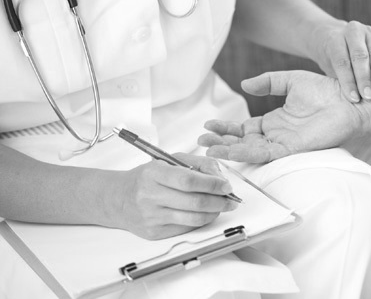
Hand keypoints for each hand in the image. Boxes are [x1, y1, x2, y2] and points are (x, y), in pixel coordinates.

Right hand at [108, 154, 237, 239]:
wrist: (118, 198)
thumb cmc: (147, 177)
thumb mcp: (169, 160)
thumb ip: (198, 164)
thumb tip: (220, 177)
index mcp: (153, 174)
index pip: (188, 180)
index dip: (212, 184)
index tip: (226, 186)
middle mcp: (150, 196)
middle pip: (194, 202)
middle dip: (219, 201)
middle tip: (230, 199)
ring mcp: (152, 217)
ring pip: (193, 218)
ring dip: (214, 213)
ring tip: (222, 206)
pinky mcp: (154, 233)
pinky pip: (186, 228)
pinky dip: (201, 221)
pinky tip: (206, 213)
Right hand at [198, 71, 363, 162]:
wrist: (348, 98)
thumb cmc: (326, 89)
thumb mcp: (290, 80)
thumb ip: (268, 82)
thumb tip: (245, 83)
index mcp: (274, 122)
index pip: (243, 130)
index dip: (225, 129)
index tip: (208, 126)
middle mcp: (276, 135)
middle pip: (242, 143)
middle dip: (221, 143)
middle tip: (201, 142)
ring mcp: (283, 143)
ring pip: (250, 151)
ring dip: (228, 152)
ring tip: (207, 150)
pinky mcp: (293, 149)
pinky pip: (265, 154)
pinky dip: (247, 154)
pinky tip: (230, 152)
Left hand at [310, 20, 370, 101]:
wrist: (340, 41)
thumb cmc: (334, 63)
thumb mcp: (329, 69)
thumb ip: (337, 80)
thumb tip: (345, 105)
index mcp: (335, 40)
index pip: (342, 62)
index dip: (348, 81)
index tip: (354, 99)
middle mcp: (352, 33)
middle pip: (358, 56)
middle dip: (364, 77)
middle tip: (369, 95)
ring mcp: (368, 33)